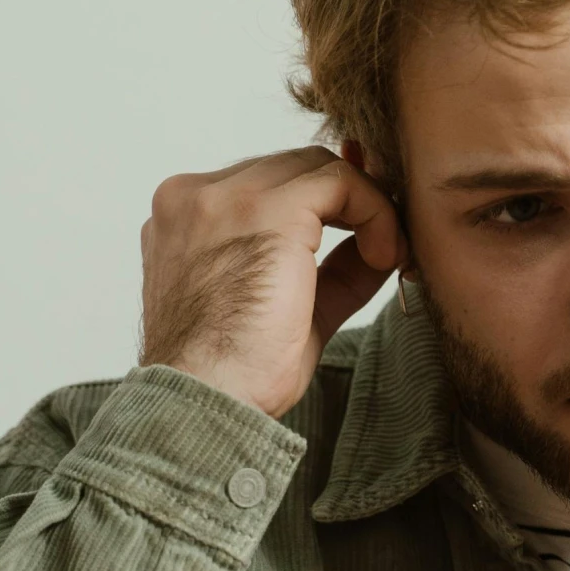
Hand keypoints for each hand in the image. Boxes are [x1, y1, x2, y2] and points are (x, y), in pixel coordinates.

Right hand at [139, 149, 406, 416]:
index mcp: (184, 219)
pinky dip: (376, 212)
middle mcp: (193, 197)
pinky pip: (342, 183)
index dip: (323, 207)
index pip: (266, 185)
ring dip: (365, 205)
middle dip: (346, 199)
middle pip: (292, 168)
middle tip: (386, 243)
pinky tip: (385, 256)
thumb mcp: (287, 309)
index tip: (363, 240)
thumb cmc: (234, 376)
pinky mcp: (267, 210)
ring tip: (386, 257)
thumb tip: (378, 244)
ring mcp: (224, 197)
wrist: (205, 402)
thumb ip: (328, 269)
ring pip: (318, 167)